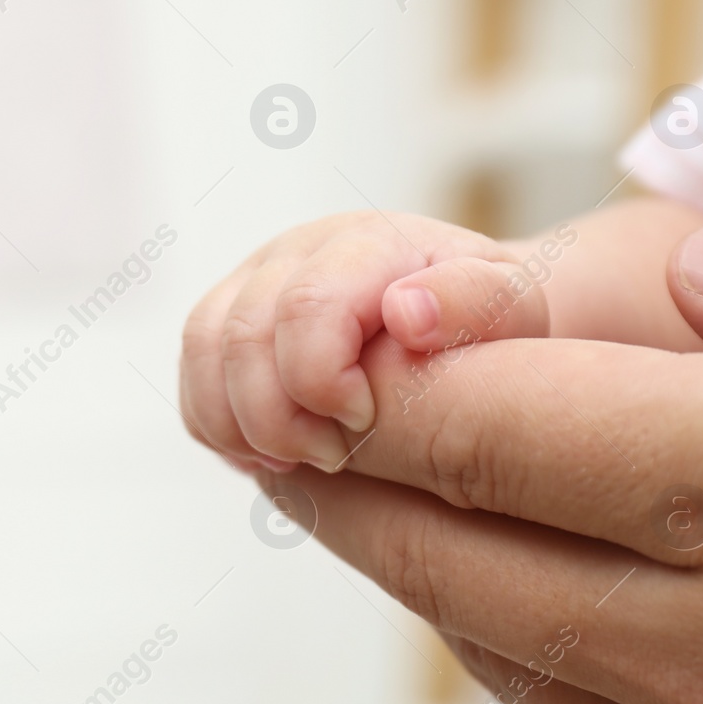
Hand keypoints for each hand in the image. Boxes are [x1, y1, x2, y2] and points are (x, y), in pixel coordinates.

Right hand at [178, 210, 567, 473]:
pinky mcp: (229, 317)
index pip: (304, 307)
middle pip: (241, 335)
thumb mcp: (511, 309)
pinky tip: (265, 454)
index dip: (320, 384)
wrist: (459, 312)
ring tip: (294, 461)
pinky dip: (215, 424)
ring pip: (202, 349)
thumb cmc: (487, 322)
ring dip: (238, 423)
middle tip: (331, 460)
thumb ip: (471, 302)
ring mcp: (255, 280)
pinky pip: (191, 374)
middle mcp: (298, 249)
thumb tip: (406, 312)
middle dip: (276, 417)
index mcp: (366, 242)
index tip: (364, 425)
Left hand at [267, 220, 702, 703]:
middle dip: (344, 472)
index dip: (373, 378)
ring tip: (366, 492)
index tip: (323, 340)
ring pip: (492, 645)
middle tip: (284, 415)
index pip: (481, 424)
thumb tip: (702, 271)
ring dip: (412, 563)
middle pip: (444, 544)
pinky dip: (517, 650)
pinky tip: (513, 595)